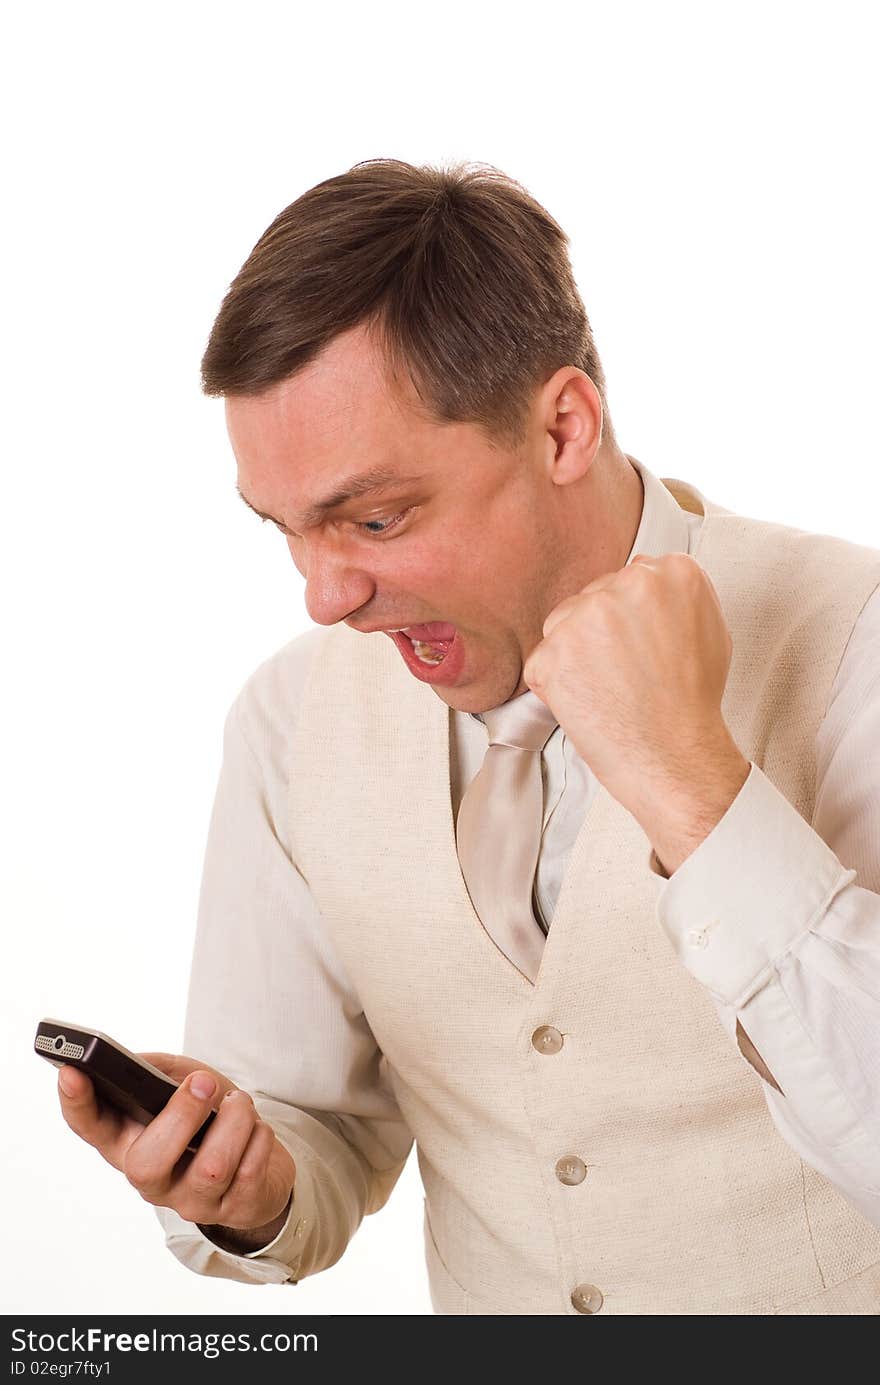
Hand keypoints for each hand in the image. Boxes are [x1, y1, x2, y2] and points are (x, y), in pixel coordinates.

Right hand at [57, 1052, 295, 1240]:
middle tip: (202, 1084)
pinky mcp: (233, 1211)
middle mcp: (153, 1179)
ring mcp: (191, 1201)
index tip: (72, 1070)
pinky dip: (260, 1139)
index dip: (76, 1102)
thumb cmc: (211, 1118)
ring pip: (211, 1168)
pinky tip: (257, 1129)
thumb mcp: (182, 1084)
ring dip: (235, 1122)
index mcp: (129, 1142)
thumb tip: (133, 1062)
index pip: (89, 1127)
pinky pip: (249, 1173)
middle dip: (181, 1117)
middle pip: (147, 1165)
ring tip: (240, 1103)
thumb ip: (156, 1070)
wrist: (261, 1164)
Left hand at [523, 553, 745, 830]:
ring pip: (564, 624)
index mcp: (672, 573)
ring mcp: (586, 618)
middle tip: (625, 671)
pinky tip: (589, 700)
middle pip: (595, 598)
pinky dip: (556, 684)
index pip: (630, 578)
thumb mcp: (711, 630)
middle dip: (601, 632)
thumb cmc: (693, 704)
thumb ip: (677, 598)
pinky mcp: (553, 652)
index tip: (637, 641)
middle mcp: (628, 585)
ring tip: (608, 687)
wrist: (675, 755)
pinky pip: (543, 662)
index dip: (630, 617)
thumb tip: (652, 587)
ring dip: (575, 652)